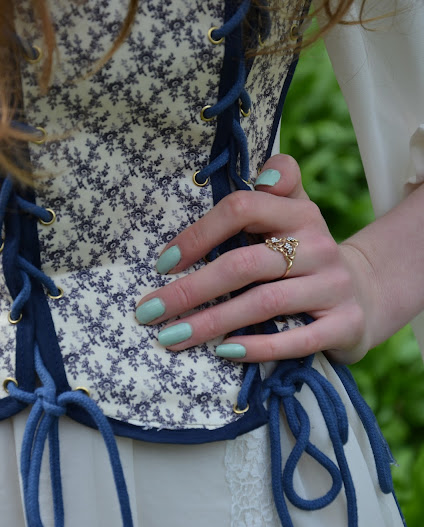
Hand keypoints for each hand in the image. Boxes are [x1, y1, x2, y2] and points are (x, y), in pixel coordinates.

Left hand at [136, 154, 372, 364]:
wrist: (366, 293)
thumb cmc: (307, 253)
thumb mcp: (296, 212)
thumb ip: (276, 187)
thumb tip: (260, 175)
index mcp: (298, 212)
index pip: (242, 208)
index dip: (198, 234)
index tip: (164, 264)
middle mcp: (319, 245)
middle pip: (244, 263)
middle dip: (191, 289)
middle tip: (150, 311)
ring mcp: (334, 285)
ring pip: (264, 302)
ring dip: (211, 323)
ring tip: (171, 337)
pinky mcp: (345, 323)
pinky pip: (296, 339)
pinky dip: (256, 347)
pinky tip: (222, 351)